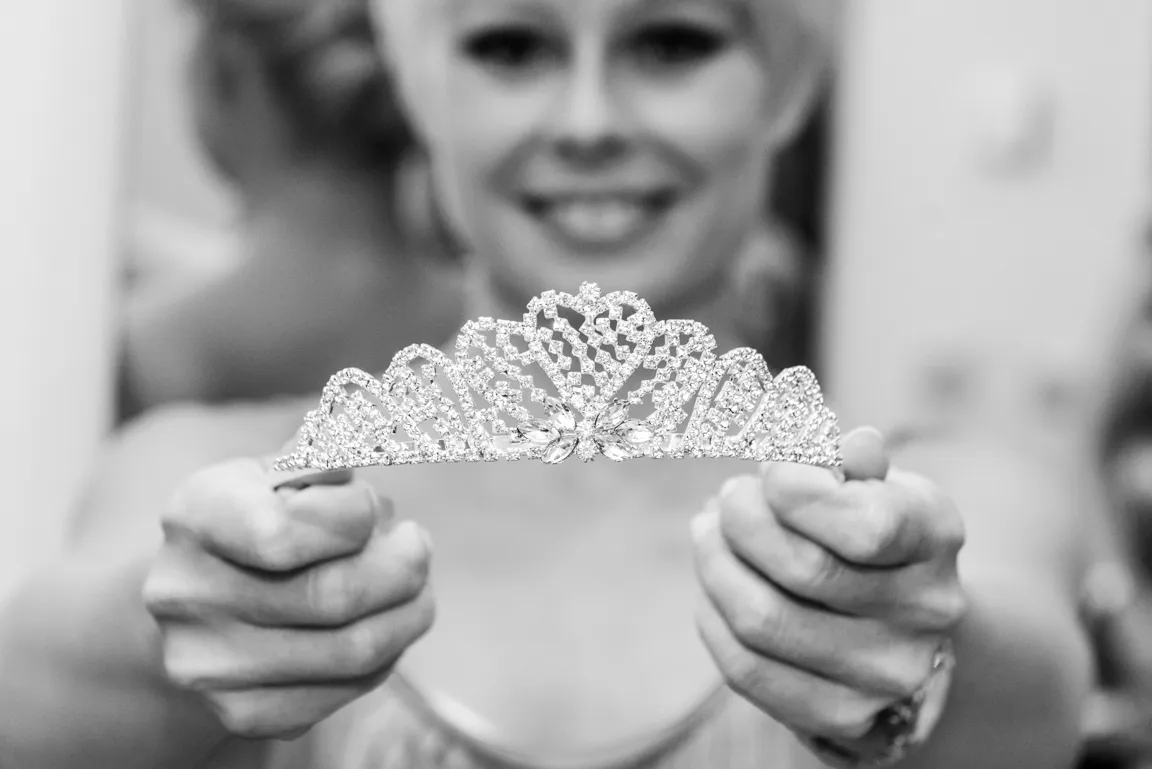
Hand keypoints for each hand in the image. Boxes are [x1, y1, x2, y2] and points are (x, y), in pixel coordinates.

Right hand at [142, 452, 433, 739]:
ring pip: (355, 649)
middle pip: (334, 596)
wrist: (192, 610)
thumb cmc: (254, 523)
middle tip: (418, 544)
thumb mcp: (277, 474)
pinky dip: (388, 652)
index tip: (369, 504)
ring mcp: (211, 666)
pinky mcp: (245, 714)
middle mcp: (187, 596)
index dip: (350, 517)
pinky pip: (349, 688)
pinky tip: (384, 621)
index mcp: (194, 517)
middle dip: (402, 566)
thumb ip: (325, 458)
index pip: (284, 534)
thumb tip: (371, 435)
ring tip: (416, 583)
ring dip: (409, 610)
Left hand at [693, 427, 965, 745]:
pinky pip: (745, 667)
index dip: (791, 488)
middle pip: (798, 568)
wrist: (914, 637)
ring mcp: (885, 675)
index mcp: (936, 538)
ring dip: (714, 564)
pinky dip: (713, 616)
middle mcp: (924, 613)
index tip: (766, 469)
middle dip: (741, 519)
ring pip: (760, 618)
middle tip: (727, 498)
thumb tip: (834, 440)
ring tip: (708, 532)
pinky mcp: (839, 716)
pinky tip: (713, 585)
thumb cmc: (879, 539)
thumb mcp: (880, 486)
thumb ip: (851, 459)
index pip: (859, 523)